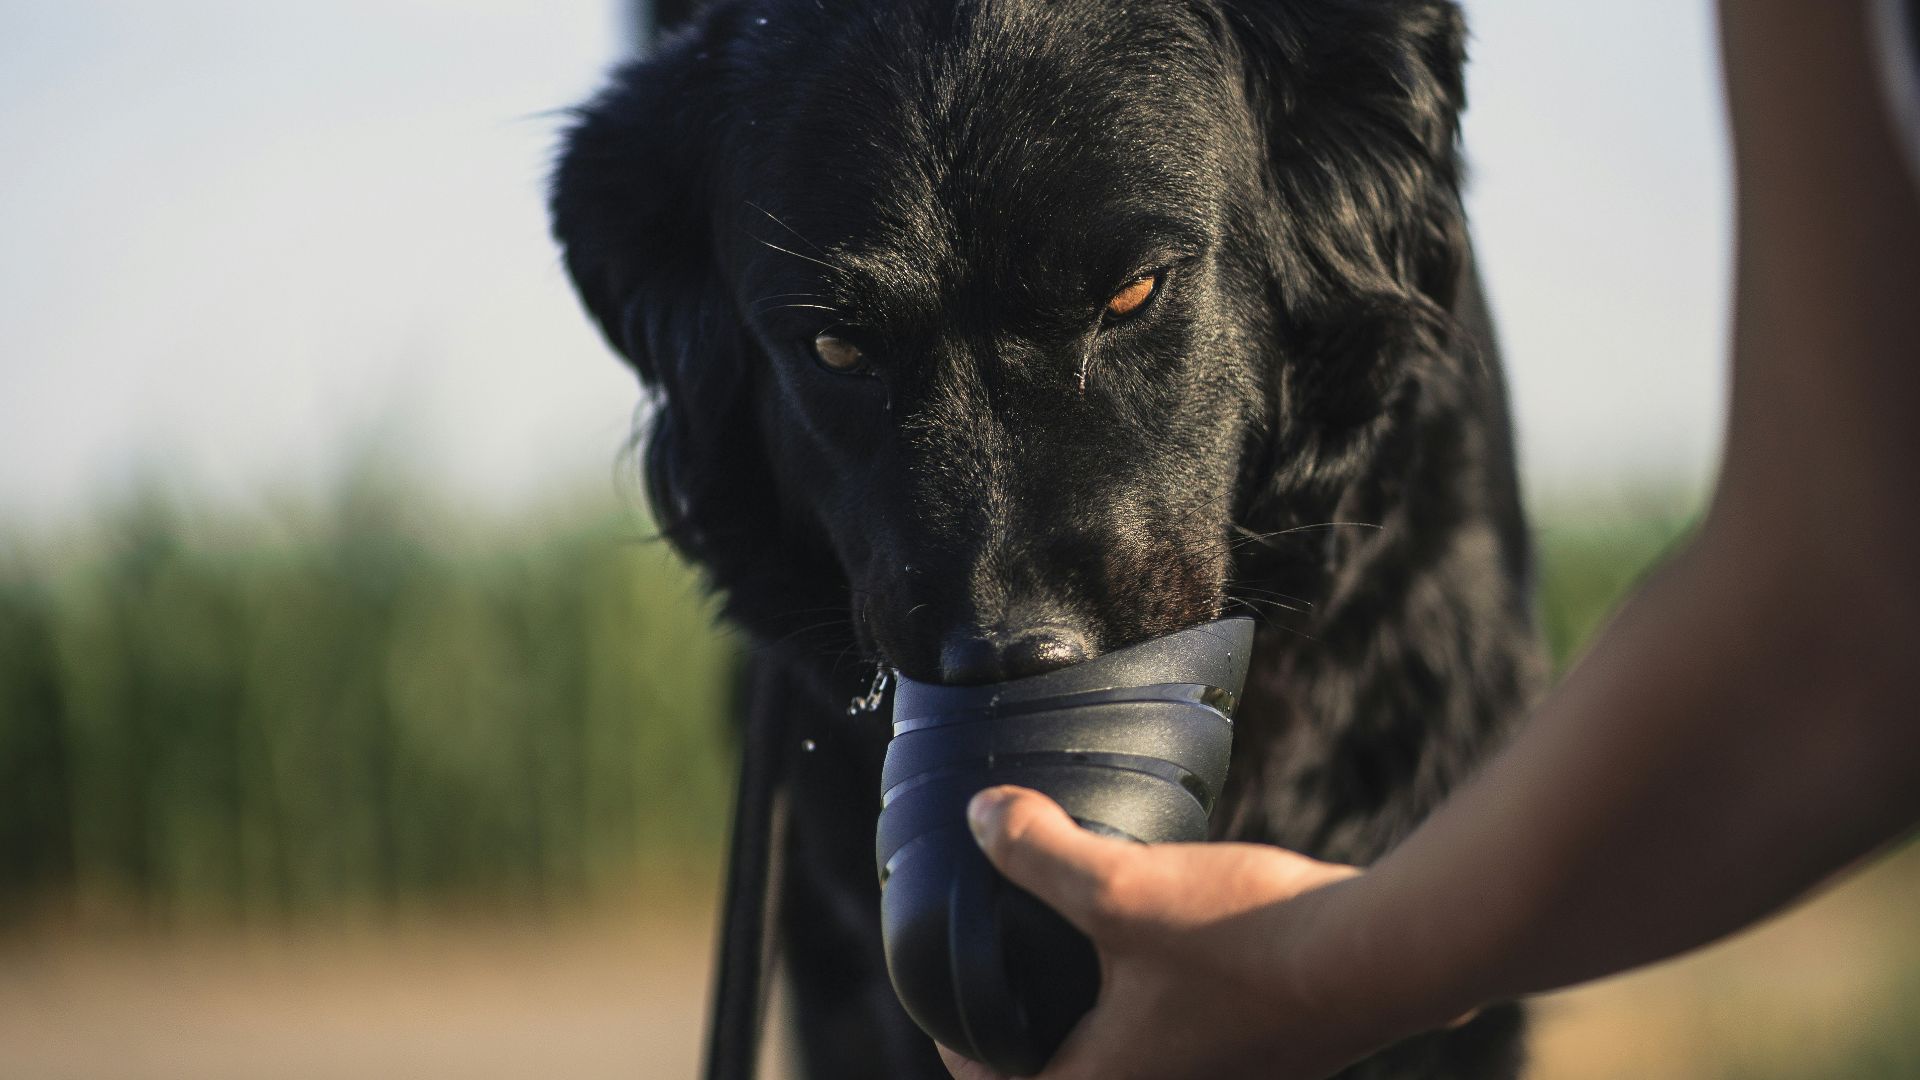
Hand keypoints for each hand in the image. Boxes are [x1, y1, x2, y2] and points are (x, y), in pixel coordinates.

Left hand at [937, 786, 1386, 1079]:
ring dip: (1110, 1018)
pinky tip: (1181, 938)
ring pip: (1144, 1054)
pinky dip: (1171, 998)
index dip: (968, 1061)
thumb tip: (980, 816)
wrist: (1382, 956)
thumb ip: (1040, 853)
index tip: (955, 1018)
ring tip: (1094, 953)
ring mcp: (1229, 1075)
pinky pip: (1200, 1032)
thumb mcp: (1121, 887)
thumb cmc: (1245, 940)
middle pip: (1080, 1076)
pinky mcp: (1273, 1048)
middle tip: (1016, 976)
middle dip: (1041, 1036)